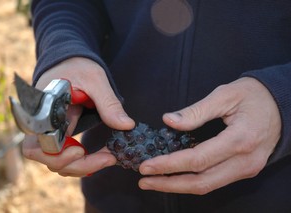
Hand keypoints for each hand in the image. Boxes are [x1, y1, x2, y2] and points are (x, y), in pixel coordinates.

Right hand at [23, 57, 134, 176]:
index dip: (57, 154)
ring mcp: (48, 131)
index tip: (81, 150)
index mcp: (41, 109)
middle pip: (46, 158)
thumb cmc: (78, 66)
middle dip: (76, 165)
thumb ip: (108, 102)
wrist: (70, 61)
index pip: (37, 145)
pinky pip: (64, 156)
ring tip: (108, 158)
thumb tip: (127, 125)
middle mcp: (39, 124)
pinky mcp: (58, 134)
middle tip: (107, 159)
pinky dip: (82, 161)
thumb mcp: (95, 79)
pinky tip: (102, 157)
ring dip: (82, 165)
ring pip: (55, 161)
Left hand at [138, 77, 280, 193]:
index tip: (147, 165)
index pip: (198, 159)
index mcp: (240, 139)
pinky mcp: (244, 170)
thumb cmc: (254, 96)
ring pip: (207, 186)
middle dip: (169, 183)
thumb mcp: (225, 95)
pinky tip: (175, 176)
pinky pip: (214, 181)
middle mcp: (245, 161)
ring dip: (178, 186)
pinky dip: (192, 182)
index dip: (169, 164)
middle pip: (201, 182)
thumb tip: (168, 120)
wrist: (282, 106)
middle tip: (144, 180)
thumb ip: (196, 110)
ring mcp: (246, 169)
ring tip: (154, 181)